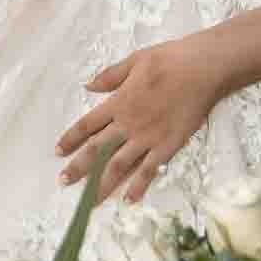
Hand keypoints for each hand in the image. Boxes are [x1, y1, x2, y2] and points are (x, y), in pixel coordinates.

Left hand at [56, 38, 227, 203]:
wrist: (202, 69)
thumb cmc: (170, 60)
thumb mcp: (135, 60)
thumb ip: (111, 76)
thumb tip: (89, 86)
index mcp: (118, 102)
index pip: (87, 125)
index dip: (71, 138)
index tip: (58, 151)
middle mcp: (128, 124)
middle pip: (97, 150)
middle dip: (79, 167)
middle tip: (63, 182)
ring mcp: (147, 138)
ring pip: (119, 165)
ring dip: (101, 183)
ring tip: (88, 200)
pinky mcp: (167, 146)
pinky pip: (149, 170)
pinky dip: (138, 186)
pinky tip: (128, 200)